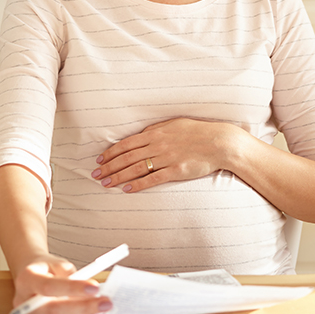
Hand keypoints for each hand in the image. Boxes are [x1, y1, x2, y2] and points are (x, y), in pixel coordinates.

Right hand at [12, 253, 112, 313]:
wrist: (33, 277)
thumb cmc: (48, 270)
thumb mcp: (59, 263)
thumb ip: (73, 276)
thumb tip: (92, 292)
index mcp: (27, 280)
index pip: (48, 287)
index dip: (73, 289)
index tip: (95, 288)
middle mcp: (23, 302)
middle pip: (52, 311)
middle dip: (82, 308)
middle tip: (105, 303)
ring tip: (99, 312)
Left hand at [93, 118, 245, 191]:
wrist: (219, 142)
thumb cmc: (198, 131)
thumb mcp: (174, 124)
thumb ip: (156, 130)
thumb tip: (141, 135)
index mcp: (156, 133)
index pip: (127, 144)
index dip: (111, 153)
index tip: (99, 160)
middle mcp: (158, 145)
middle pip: (127, 157)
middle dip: (109, 166)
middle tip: (96, 175)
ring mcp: (166, 158)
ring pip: (136, 168)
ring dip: (118, 176)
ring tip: (105, 183)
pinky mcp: (176, 171)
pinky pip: (153, 179)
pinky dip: (138, 184)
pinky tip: (127, 189)